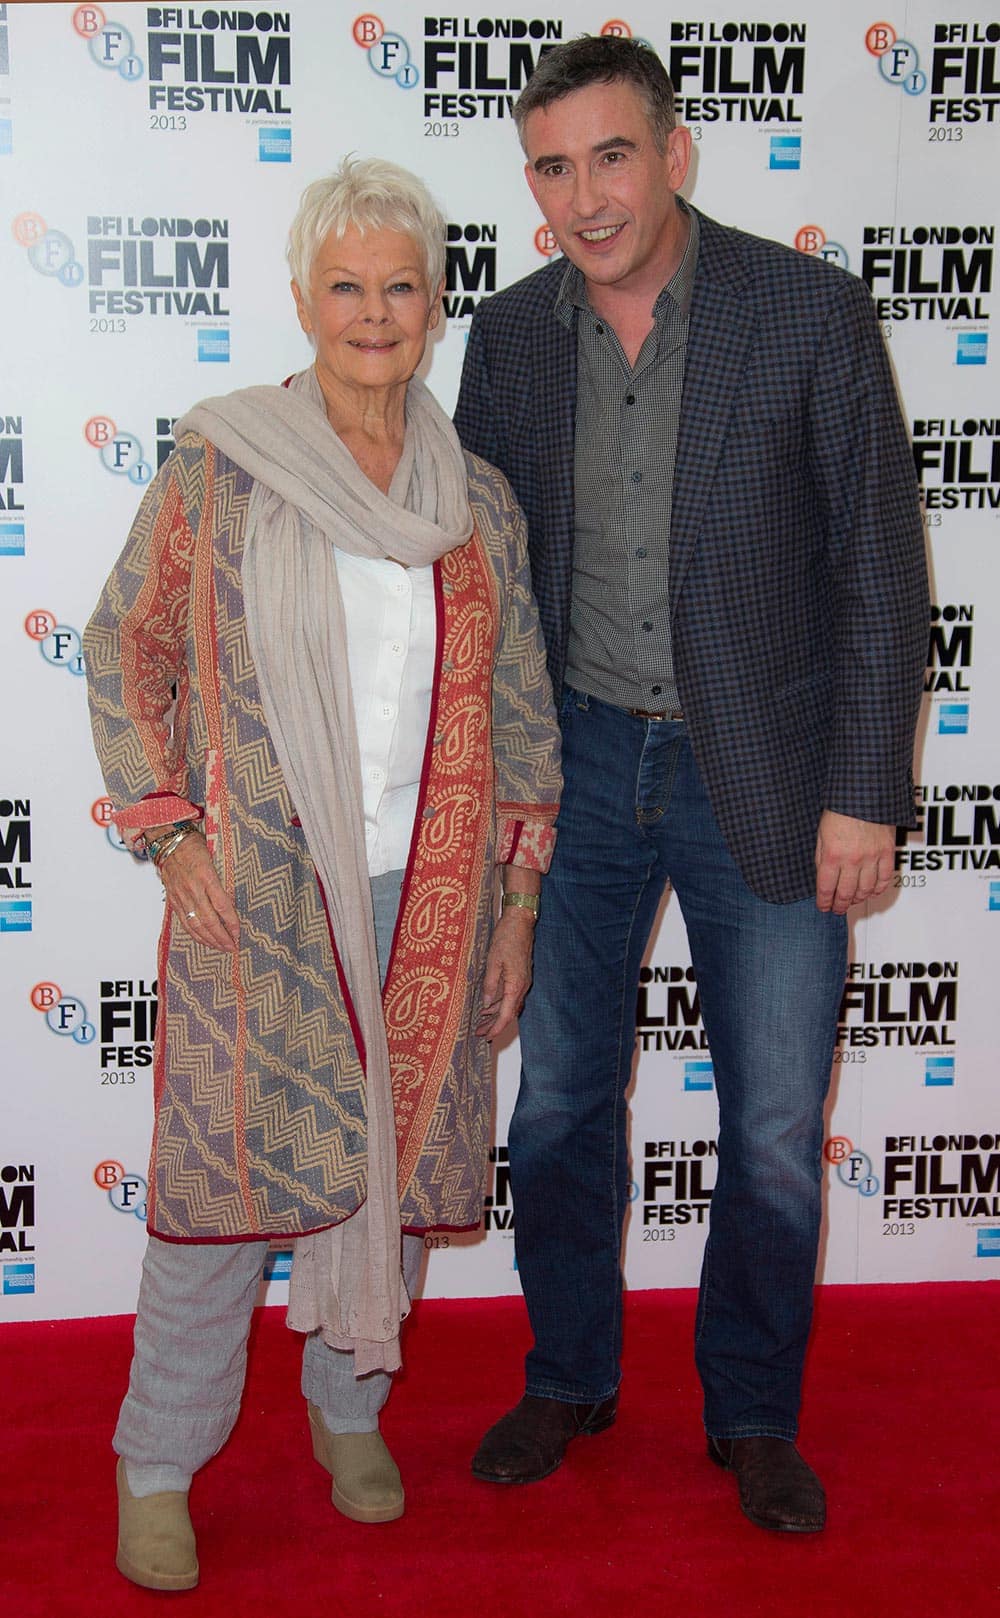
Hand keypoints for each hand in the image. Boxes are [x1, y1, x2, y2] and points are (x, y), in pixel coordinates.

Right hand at [157, 831, 239, 951]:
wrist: (168, 843)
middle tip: (234, 947)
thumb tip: (236, 898)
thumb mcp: (214, 855)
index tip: (239, 933)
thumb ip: (223, 877)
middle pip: (209, 920)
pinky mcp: (174, 900)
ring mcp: (182, 896)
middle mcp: (193, 889)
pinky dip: (196, 935)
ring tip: (222, 948)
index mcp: (206, 876)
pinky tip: (205, 942)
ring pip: (196, 925)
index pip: (222, 905)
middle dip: (222, 937)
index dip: (231, 922)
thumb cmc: (194, 846)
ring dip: (210, 940)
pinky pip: (185, 922)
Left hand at [475, 911, 533, 1040]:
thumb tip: (486, 1004)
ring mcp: (522, 981)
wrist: (520, 922)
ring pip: (509, 1005)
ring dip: (495, 1015)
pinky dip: (499, 1003)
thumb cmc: (506, 939)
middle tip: (479, 1034)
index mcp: (516, 985)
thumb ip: (490, 985)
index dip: (496, 1028)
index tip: (486, 1037)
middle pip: (509, 1013)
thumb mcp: (493, 962)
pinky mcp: (520, 976)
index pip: (506, 1015)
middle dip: (494, 1025)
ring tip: (481, 1023)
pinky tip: (488, 1006)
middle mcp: (522, 986)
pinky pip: (510, 995)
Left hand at [814, 810, 894, 913]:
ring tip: (852, 901)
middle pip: (846, 893)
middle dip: (840, 905)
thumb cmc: (840, 809)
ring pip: (866, 890)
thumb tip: (822, 876)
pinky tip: (872, 892)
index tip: (824, 907)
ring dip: (858, 899)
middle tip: (837, 909)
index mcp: (832, 855)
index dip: (824, 902)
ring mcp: (872, 857)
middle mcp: (852, 859)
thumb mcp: (821, 833)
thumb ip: (821, 856)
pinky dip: (878, 889)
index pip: (826, 888)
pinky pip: (885, 879)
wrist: (864, 792)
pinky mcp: (887, 852)